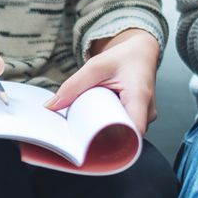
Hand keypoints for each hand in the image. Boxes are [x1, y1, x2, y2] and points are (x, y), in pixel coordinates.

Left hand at [45, 29, 159, 134]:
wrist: (142, 53)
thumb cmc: (123, 57)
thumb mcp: (96, 66)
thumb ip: (74, 85)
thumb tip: (51, 107)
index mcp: (139, 97)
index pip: (133, 131)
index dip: (115, 143)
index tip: (89, 144)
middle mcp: (147, 112)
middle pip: (125, 137)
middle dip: (101, 140)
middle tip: (77, 136)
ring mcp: (145, 118)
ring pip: (124, 134)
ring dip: (104, 133)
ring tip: (84, 128)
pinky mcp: (138, 119)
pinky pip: (124, 129)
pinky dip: (109, 127)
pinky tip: (94, 123)